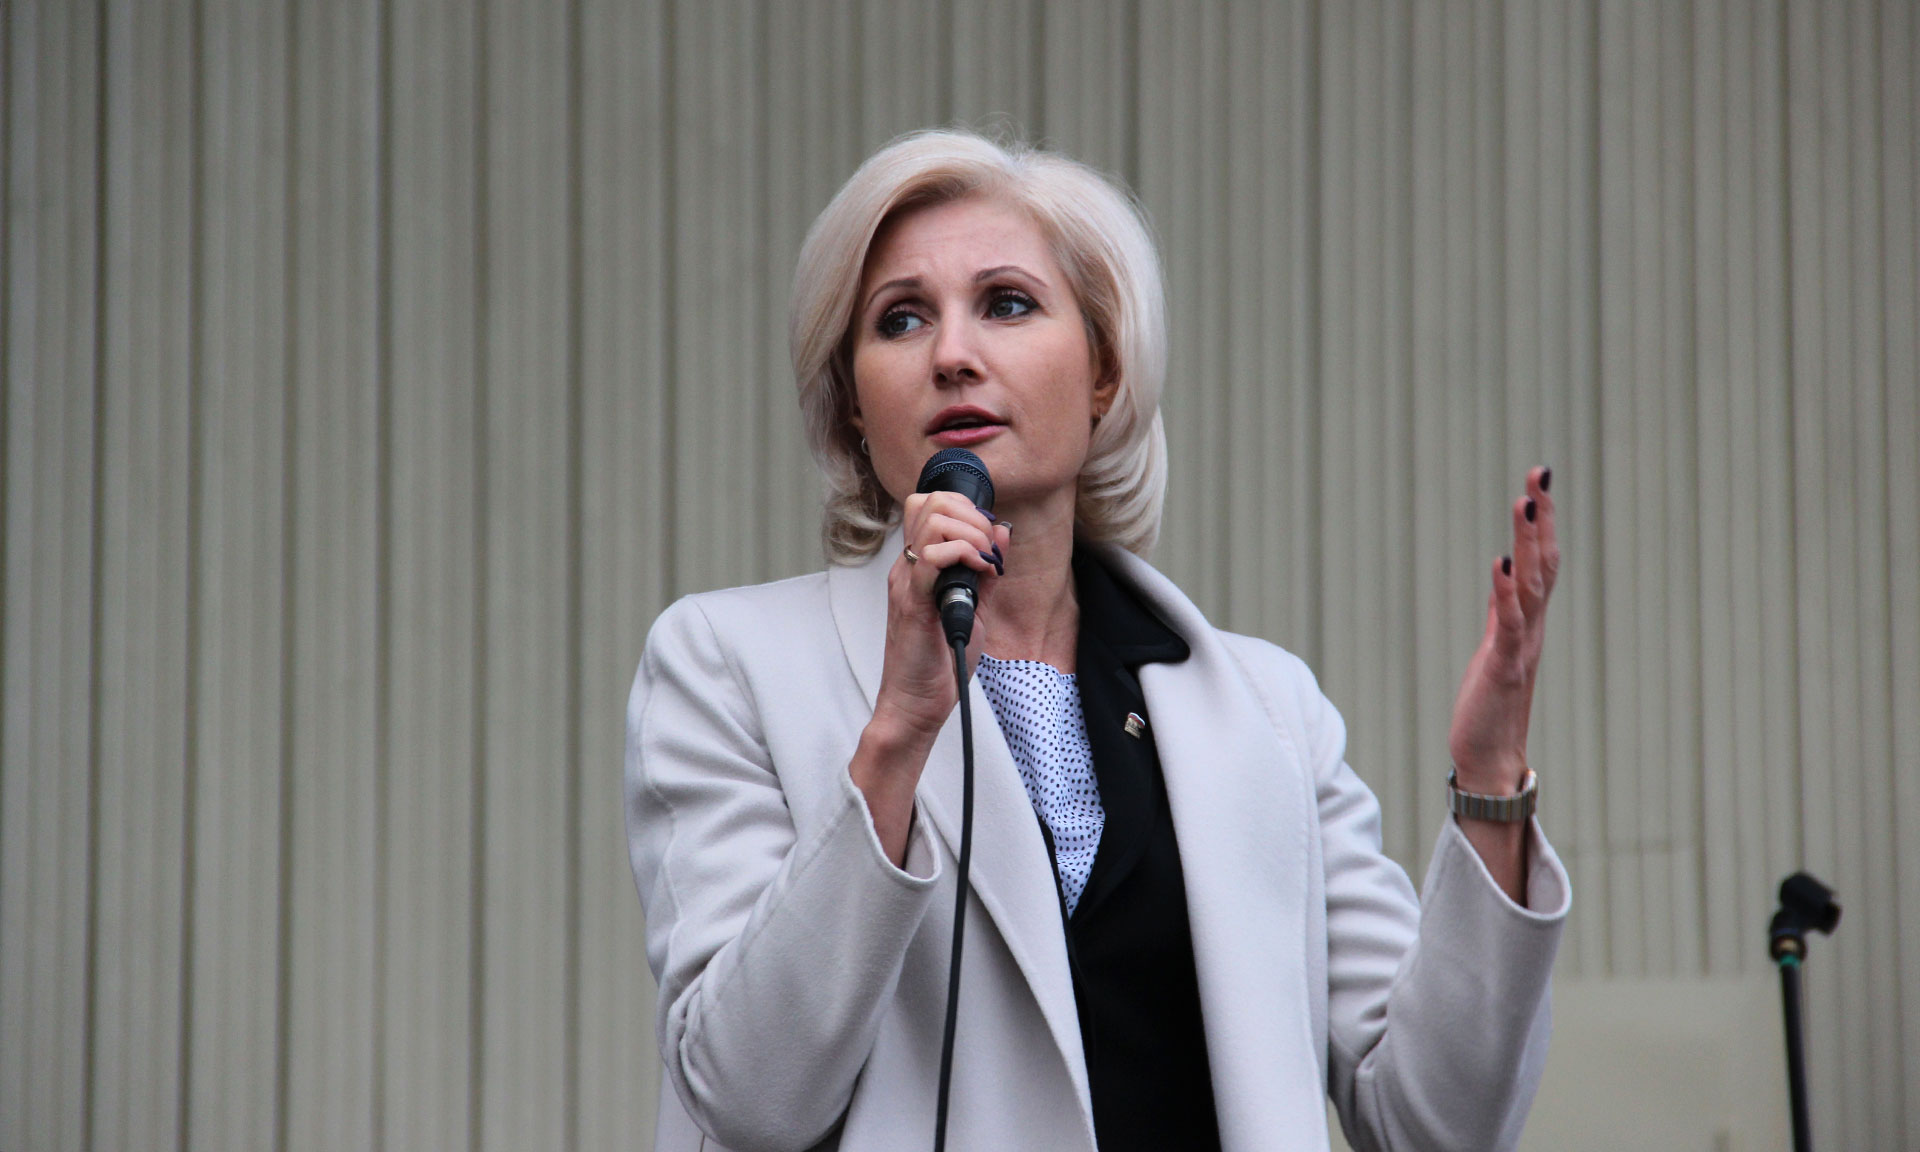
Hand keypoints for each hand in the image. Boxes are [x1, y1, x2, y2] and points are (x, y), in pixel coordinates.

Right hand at [869, 491, 1010, 743]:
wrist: (915, 703)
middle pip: (930, 502)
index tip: (989, 539)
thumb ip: (985, 571)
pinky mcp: (913, 603)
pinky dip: (964, 555)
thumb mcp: (973, 609)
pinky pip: (931, 559)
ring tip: (986, 562)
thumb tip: (1002, 532)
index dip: (965, 508)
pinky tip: (981, 575)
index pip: (929, 505)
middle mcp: (907, 567)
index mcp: (917, 566)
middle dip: (972, 515)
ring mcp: (906, 582)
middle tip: (990, 549)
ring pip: (932, 521)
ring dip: (971, 533)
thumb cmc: (940, 662)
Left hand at [1447, 466, 1557, 795]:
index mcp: (1529, 621)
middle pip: (1544, 563)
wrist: (1490, 757)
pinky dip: (1504, 592)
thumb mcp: (1495, 644)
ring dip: (1528, 544)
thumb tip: (1504, 570)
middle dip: (1542, 517)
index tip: (1538, 479)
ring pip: (1531, 585)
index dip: (1542, 521)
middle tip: (1540, 472)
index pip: (1541, 561)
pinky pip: (1508, 624)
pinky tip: (1499, 562)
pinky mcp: (1503, 668)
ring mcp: (1521, 647)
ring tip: (1524, 502)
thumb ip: (1502, 608)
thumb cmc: (1491, 704)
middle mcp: (1533, 628)